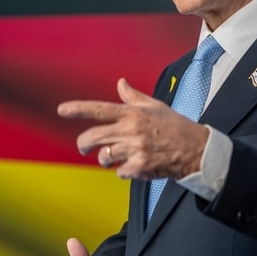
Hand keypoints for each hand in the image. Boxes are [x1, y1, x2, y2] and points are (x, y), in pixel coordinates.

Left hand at [57, 77, 208, 179]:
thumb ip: (133, 97)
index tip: (62, 110)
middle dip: (83, 143)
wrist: (195, 149)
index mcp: (132, 113)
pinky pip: (119, 172)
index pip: (99, 109)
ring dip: (105, 159)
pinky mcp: (140, 167)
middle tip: (84, 146)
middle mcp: (131, 130)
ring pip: (104, 157)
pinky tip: (133, 166)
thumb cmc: (174, 126)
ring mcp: (134, 149)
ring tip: (114, 158)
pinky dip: (123, 171)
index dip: (78, 109)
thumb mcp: (154, 106)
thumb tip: (120, 83)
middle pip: (93, 137)